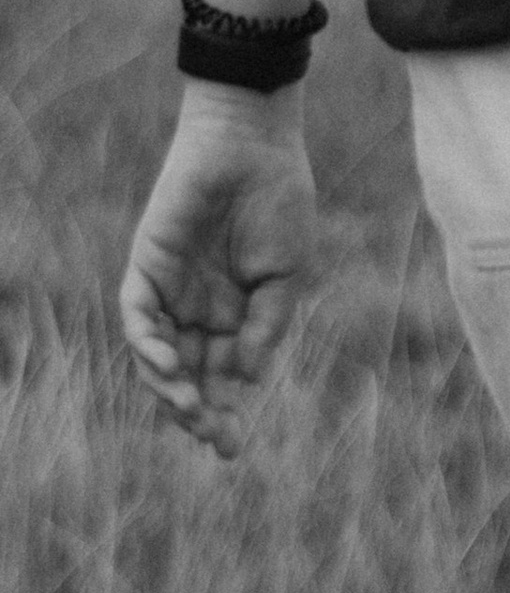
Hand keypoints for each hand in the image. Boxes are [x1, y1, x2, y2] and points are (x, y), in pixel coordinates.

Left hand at [120, 88, 317, 458]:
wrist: (253, 142)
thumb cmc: (280, 200)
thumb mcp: (287, 273)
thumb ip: (266, 325)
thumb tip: (247, 379)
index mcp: (236, 314)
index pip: (223, 378)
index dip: (225, 415)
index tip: (231, 450)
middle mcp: (198, 309)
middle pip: (187, 377)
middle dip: (197, 414)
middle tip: (213, 438)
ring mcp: (170, 290)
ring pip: (157, 358)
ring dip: (170, 389)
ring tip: (191, 408)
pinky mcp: (146, 266)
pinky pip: (137, 318)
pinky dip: (148, 346)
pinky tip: (172, 365)